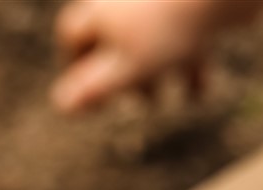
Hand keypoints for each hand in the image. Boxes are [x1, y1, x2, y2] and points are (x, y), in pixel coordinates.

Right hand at [51, 0, 262, 112]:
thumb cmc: (172, 28)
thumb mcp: (128, 68)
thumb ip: (94, 88)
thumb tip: (61, 106)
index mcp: (102, 11)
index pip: (72, 34)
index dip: (73, 64)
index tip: (88, 91)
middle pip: (114, 38)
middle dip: (126, 74)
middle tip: (143, 100)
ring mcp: (160, 0)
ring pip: (153, 39)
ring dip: (161, 72)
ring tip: (176, 99)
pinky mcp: (191, 2)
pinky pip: (184, 32)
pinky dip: (188, 59)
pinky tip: (202, 90)